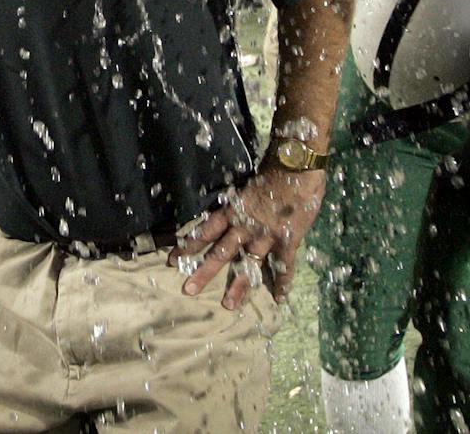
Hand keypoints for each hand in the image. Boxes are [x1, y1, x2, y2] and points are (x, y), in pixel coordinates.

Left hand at [168, 164, 325, 308]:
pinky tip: (280, 298)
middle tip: (188, 290)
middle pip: (221, 252)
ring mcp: (267, 234)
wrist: (297, 164)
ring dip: (239, 286)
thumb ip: (240, 203)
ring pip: (249, 265)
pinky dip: (283, 282)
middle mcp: (245, 225)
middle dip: (204, 272)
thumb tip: (232, 213)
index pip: (205, 230)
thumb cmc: (272, 168)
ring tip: (228, 306)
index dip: (189, 245)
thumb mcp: (247, 184)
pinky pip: (285, 266)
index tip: (173, 260)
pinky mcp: (288, 240)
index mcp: (233, 209)